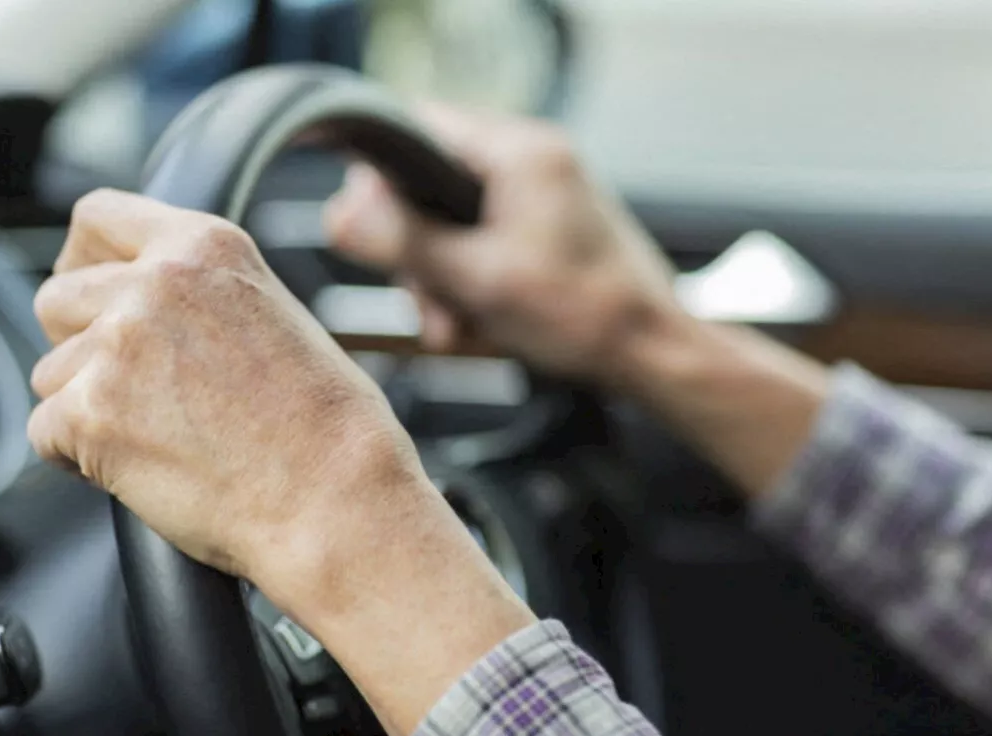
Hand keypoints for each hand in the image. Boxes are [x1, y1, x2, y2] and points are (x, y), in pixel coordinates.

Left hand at [28, 188, 422, 596]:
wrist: (335, 498)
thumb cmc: (324, 428)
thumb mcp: (272, 313)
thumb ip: (200, 292)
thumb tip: (141, 306)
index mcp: (204, 246)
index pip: (98, 217)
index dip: (83, 262)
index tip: (88, 294)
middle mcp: (155, 283)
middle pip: (57, 299)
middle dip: (77, 344)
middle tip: (128, 388)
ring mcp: (118, 346)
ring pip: (49, 373)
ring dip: (85, 407)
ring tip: (158, 438)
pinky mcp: (92, 413)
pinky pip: (44, 433)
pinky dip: (79, 458)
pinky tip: (142, 468)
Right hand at [324, 104, 679, 385]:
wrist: (651, 351)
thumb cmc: (588, 314)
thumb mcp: (478, 279)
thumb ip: (404, 242)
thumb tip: (340, 214)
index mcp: (519, 152)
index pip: (419, 128)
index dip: (382, 179)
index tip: (370, 228)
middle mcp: (531, 160)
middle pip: (429, 185)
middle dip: (419, 253)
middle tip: (427, 301)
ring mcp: (539, 194)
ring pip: (452, 223)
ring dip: (443, 279)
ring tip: (456, 326)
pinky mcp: (544, 228)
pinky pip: (482, 244)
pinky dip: (470, 284)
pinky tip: (475, 324)